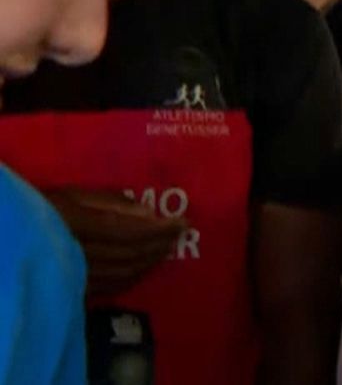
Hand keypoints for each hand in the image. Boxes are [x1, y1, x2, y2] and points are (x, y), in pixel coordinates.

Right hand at [46, 189, 187, 297]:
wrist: (12, 236)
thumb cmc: (41, 207)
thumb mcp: (72, 195)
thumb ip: (110, 202)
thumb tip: (149, 214)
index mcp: (76, 224)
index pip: (130, 231)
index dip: (159, 229)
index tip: (182, 222)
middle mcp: (77, 252)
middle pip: (130, 254)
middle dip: (160, 244)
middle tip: (180, 233)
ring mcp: (74, 275)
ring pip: (124, 273)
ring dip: (151, 261)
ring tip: (168, 247)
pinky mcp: (72, 289)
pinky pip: (112, 286)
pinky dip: (134, 276)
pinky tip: (146, 267)